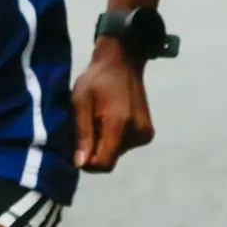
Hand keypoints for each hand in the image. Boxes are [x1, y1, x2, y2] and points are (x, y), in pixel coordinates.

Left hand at [71, 37, 155, 172]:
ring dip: (105, 143)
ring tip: (100, 119)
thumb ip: (82, 134)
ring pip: (117, 154)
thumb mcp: (79, 102)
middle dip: (95, 150)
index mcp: (118, 123)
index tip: (78, 148)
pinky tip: (113, 120)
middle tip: (89, 126)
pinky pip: (125, 146)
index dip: (88, 163)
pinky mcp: (148, 133)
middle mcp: (136, 131)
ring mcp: (144, 132)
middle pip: (109, 159)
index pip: (104, 163)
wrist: (122, 62)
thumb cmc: (95, 80)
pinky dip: (116, 139)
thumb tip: (81, 164)